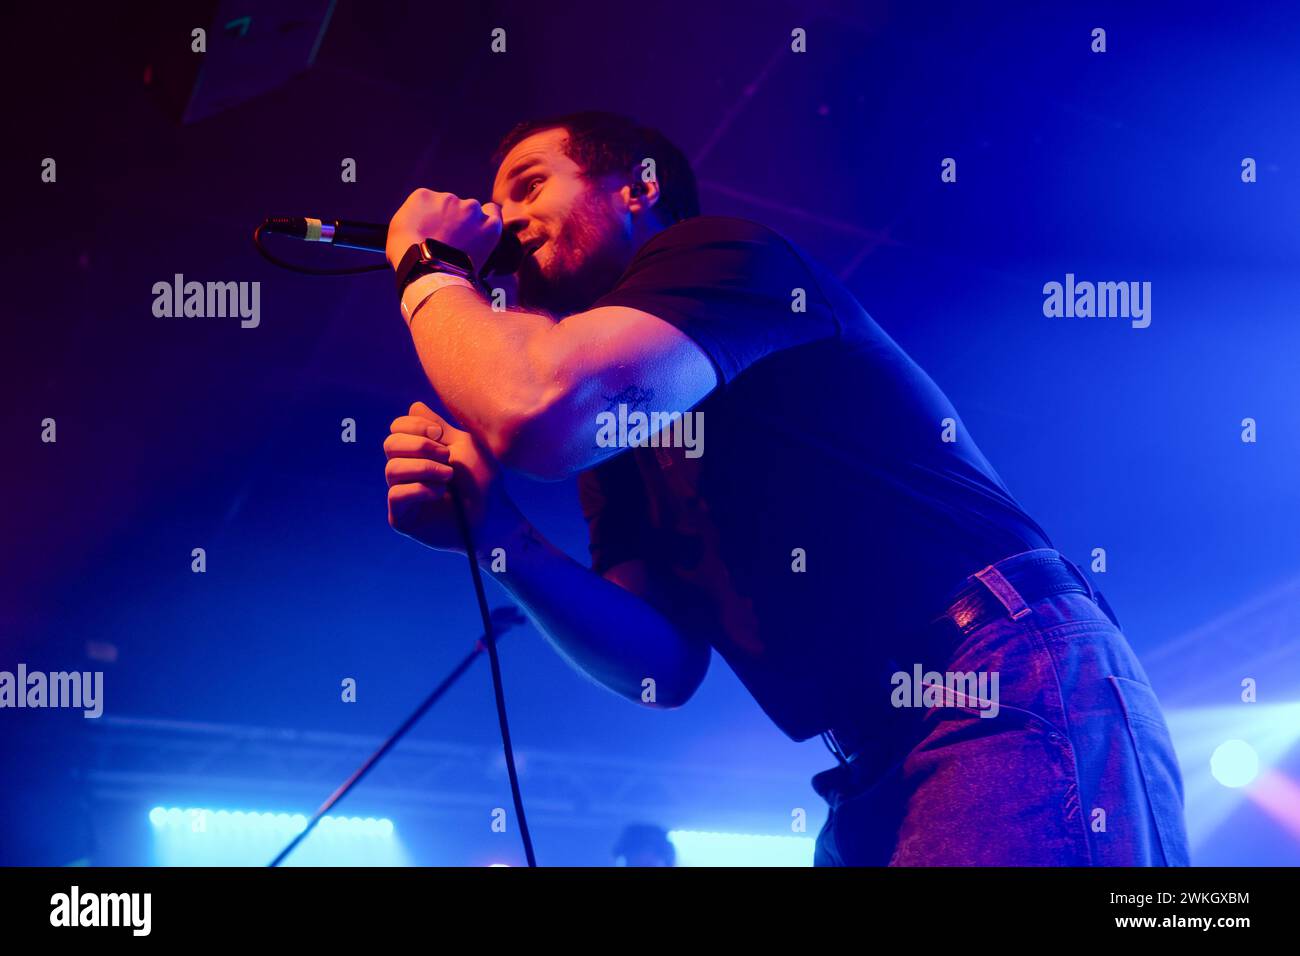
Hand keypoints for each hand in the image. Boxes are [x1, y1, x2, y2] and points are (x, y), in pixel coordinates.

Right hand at [384, 401, 521, 557]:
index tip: (439, 434)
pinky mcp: (400, 518)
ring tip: (449, 477)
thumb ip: (438, 426)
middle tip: (447, 457)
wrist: (493, 517)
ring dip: (425, 468)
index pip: (396, 428)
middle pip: (389, 444)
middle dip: (420, 446)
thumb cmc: (483, 482)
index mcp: (419, 452)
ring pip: (392, 469)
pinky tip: (439, 494)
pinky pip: (395, 494)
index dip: (413, 425)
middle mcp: (407, 471)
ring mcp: (402, 495)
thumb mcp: (463, 446)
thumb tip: (414, 406)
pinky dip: (420, 490)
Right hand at [386, 189, 503, 275]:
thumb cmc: (408, 255)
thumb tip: (424, 220)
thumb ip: (415, 216)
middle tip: (451, 244)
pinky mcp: (488, 224)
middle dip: (453, 223)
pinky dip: (490, 224)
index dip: (436, 221)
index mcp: (423, 196)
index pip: (434, 204)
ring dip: (471, 225)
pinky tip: (485, 235)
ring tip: (465, 248)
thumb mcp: (399, 228)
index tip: (436, 234)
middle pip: (454, 208)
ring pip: (474, 212)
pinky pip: (494, 214)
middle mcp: (448, 197)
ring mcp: (470, 209)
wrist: (427, 270)